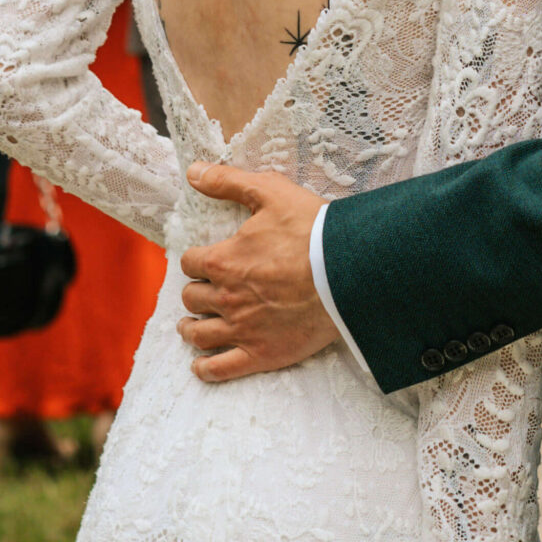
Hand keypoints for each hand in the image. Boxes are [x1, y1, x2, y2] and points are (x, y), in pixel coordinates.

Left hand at [176, 164, 333, 383]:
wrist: (350, 271)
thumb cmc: (313, 230)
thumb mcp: (271, 192)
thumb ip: (229, 181)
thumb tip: (193, 171)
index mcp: (223, 260)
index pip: (190, 263)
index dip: (197, 260)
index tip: (206, 261)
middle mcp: (226, 298)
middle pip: (192, 299)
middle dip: (197, 292)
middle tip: (206, 291)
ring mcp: (242, 329)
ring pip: (199, 334)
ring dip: (192, 329)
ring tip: (193, 326)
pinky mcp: (261, 354)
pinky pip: (221, 369)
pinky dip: (206, 368)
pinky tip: (201, 365)